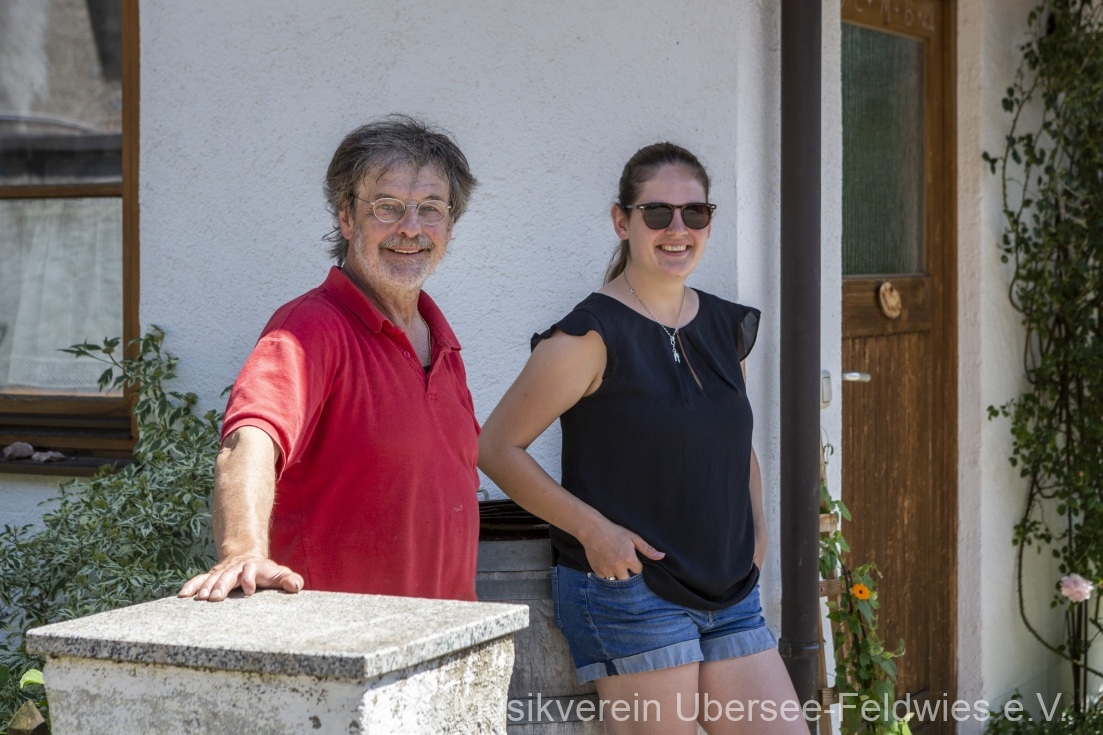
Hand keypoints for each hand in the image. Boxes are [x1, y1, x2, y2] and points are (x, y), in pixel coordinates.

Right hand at [178, 554, 302, 601]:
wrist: (246, 557)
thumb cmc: (266, 572)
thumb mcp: (279, 574)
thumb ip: (289, 580)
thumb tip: (296, 586)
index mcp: (253, 567)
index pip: (251, 570)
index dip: (250, 578)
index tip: (249, 590)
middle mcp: (235, 568)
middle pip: (228, 575)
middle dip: (222, 585)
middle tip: (215, 598)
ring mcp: (222, 571)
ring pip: (212, 578)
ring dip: (205, 587)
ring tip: (200, 598)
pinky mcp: (211, 576)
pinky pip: (199, 579)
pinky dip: (191, 585)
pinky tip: (182, 595)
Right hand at [579, 518, 663, 580]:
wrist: (593, 530)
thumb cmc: (615, 532)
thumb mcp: (633, 537)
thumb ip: (648, 549)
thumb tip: (662, 556)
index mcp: (629, 559)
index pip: (639, 571)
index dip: (636, 564)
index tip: (631, 558)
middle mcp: (618, 567)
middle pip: (628, 579)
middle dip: (627, 572)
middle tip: (622, 561)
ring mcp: (607, 570)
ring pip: (617, 580)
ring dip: (617, 574)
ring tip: (614, 562)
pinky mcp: (598, 571)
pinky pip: (605, 579)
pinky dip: (607, 573)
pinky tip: (606, 563)